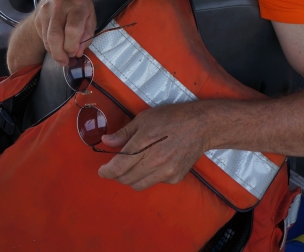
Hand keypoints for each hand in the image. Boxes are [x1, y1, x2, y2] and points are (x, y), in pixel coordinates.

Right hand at [34, 0, 95, 65]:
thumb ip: (87, 35)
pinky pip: (43, 37)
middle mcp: (59, 5)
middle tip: (66, 61)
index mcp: (77, 4)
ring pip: (47, 39)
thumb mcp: (91, 16)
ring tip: (63, 57)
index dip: (73, 46)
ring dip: (55, 52)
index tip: (75, 53)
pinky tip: (57, 47)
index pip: (72, 29)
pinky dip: (50, 46)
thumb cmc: (80, 6)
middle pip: (56, 36)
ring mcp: (46, 10)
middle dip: (61, 54)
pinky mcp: (38, 17)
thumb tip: (78, 52)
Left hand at [98, 102, 214, 190]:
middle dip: (117, 175)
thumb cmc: (172, 117)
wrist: (201, 125)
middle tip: (116, 166)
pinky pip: (154, 183)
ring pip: (138, 185)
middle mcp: (155, 160)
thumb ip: (125, 132)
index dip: (106, 171)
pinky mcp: (175, 178)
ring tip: (133, 166)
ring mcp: (166, 172)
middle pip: (126, 178)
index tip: (101, 171)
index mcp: (145, 142)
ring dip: (131, 178)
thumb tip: (106, 141)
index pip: (119, 166)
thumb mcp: (145, 118)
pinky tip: (153, 163)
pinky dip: (148, 176)